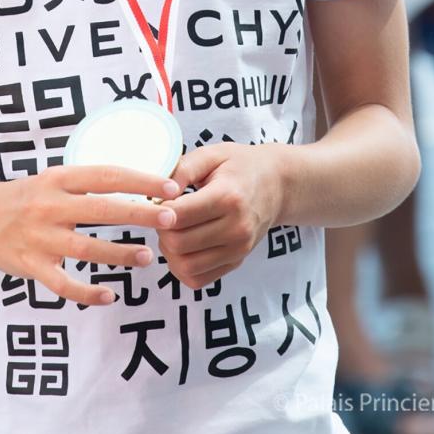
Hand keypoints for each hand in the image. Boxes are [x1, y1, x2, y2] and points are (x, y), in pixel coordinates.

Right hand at [0, 165, 179, 306]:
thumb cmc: (23, 197)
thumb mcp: (51, 179)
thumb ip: (86, 183)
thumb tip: (135, 183)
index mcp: (58, 178)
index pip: (107, 175)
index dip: (141, 180)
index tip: (170, 186)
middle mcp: (50, 206)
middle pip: (102, 210)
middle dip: (140, 214)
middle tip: (171, 218)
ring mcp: (40, 238)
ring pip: (87, 249)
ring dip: (120, 254)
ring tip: (148, 257)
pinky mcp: (31, 267)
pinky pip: (63, 285)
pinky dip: (87, 293)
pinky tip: (110, 296)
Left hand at [156, 143, 284, 290]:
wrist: (276, 184)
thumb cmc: (240, 166)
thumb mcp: (212, 154)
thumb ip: (183, 169)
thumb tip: (157, 192)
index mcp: (228, 197)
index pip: (179, 216)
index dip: (158, 209)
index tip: (158, 199)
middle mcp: (236, 228)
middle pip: (178, 243)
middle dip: (162, 229)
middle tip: (164, 214)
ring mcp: (238, 249)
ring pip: (185, 266)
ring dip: (169, 251)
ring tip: (173, 229)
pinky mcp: (236, 262)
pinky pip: (197, 279)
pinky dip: (182, 267)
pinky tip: (183, 246)